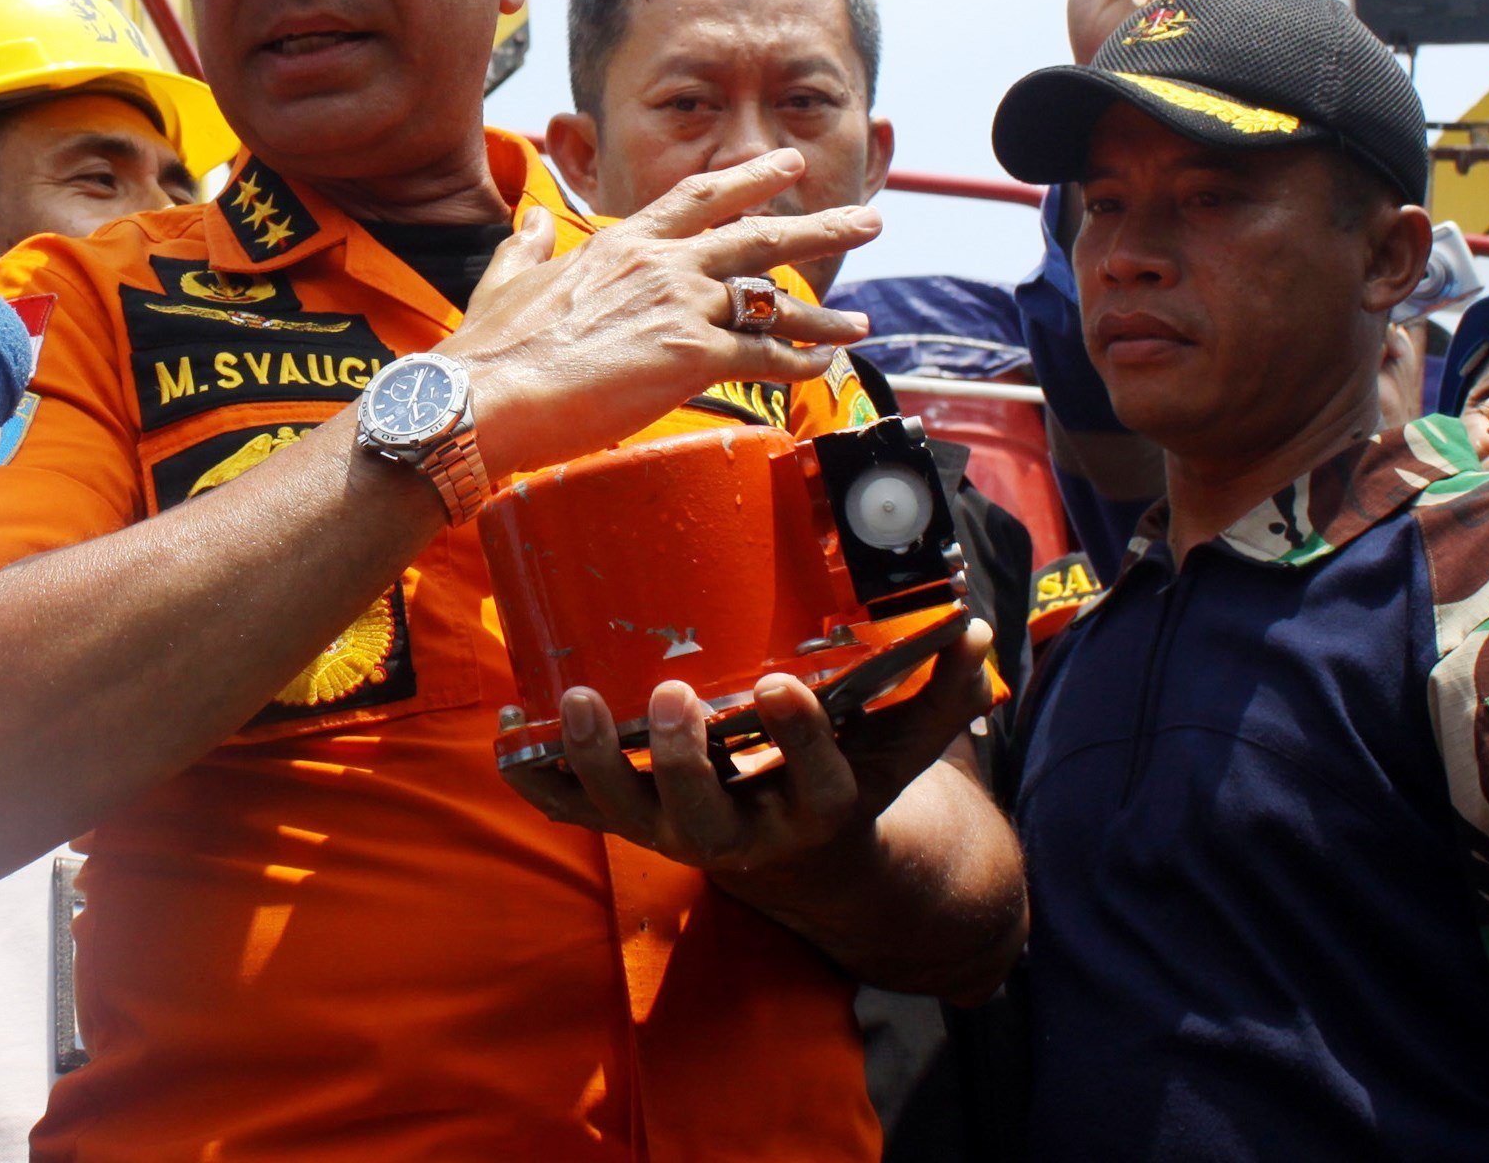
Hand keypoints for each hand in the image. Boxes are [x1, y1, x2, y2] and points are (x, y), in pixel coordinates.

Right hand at [444, 149, 877, 477]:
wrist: (485, 395)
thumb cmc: (492, 348)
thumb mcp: (504, 279)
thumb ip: (526, 246)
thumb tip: (528, 222)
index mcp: (623, 243)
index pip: (699, 199)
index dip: (749, 179)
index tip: (787, 164)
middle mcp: (663, 264)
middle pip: (758, 237)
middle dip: (818, 227)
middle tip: (867, 219)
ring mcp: (682, 307)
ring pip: (773, 301)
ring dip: (822, 314)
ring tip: (859, 322)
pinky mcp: (693, 356)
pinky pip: (766, 356)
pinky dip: (799, 362)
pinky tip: (822, 366)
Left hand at [502, 619, 993, 877]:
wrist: (800, 862)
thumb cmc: (848, 781)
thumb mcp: (900, 748)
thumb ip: (940, 692)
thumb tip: (980, 628)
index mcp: (814, 810)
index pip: (814, 779)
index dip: (798, 738)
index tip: (781, 686)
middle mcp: (741, 833)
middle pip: (703, 812)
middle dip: (683, 758)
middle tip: (672, 694)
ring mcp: (676, 832)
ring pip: (625, 815)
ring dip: (595, 762)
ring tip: (576, 699)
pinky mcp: (629, 825)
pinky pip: (568, 812)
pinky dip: (535, 775)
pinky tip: (508, 727)